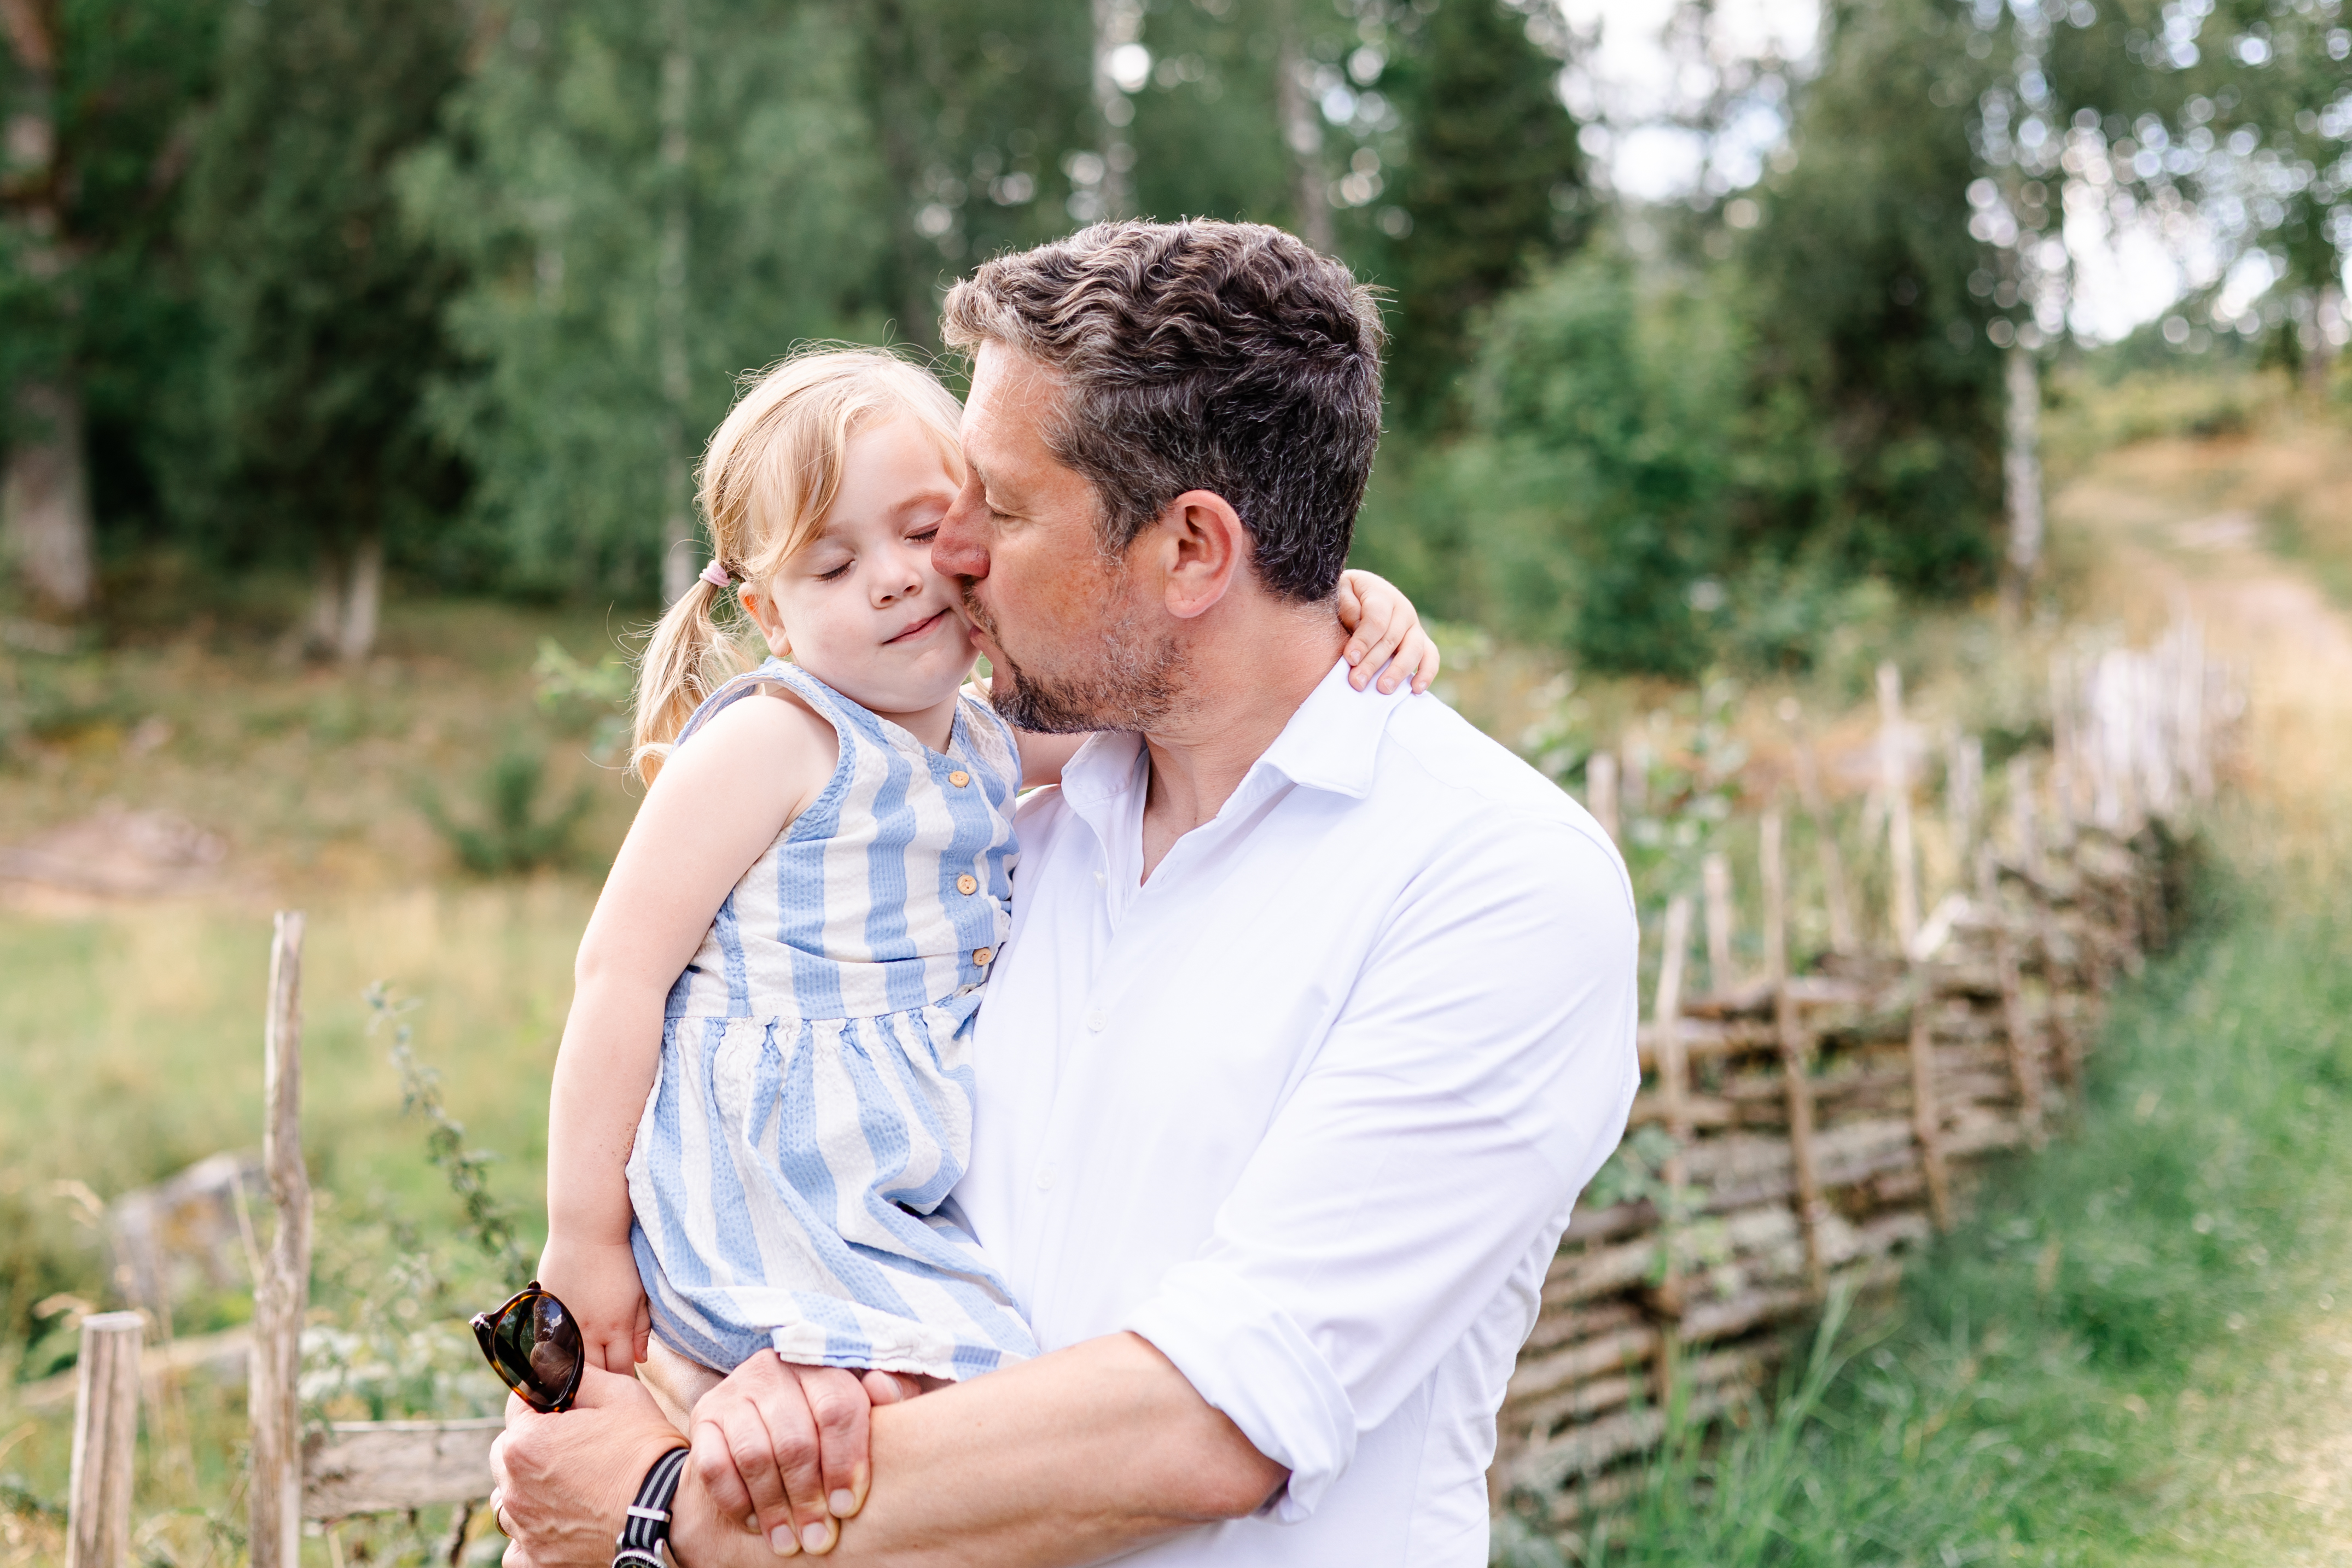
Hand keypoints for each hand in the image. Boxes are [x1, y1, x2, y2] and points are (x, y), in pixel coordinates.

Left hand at [490, 1365, 687, 1566]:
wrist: (670, 1509)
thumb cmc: (646, 1448)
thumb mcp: (619, 1393)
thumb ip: (575, 1375)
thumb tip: (550, 1360)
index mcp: (525, 1443)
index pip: (518, 1406)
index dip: (545, 1401)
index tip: (568, 1410)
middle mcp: (513, 1487)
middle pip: (505, 1453)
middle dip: (531, 1444)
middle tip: (572, 1447)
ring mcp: (524, 1527)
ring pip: (507, 1499)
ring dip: (526, 1489)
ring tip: (566, 1485)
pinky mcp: (538, 1559)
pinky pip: (516, 1547)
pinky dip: (530, 1535)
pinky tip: (558, 1522)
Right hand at [536, 1233, 651, 1374]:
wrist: (586, 1230)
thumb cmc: (619, 1259)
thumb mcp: (639, 1294)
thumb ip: (641, 1329)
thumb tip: (640, 1359)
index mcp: (616, 1328)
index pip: (620, 1372)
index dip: (622, 1383)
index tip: (623, 1388)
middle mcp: (588, 1332)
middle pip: (592, 1375)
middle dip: (597, 1385)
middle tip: (600, 1392)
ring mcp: (563, 1324)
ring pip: (564, 1366)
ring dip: (572, 1374)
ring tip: (575, 1382)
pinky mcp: (544, 1313)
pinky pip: (545, 1345)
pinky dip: (552, 1355)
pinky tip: (555, 1360)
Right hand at [685, 1352, 925, 1557]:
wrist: (760, 1413)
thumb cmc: (827, 1417)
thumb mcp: (863, 1401)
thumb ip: (886, 1395)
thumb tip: (884, 1388)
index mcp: (818, 1364)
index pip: (837, 1409)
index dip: (845, 1463)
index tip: (847, 1507)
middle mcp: (773, 1370)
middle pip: (795, 1441)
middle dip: (809, 1499)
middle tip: (819, 1538)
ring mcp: (734, 1392)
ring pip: (754, 1456)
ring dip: (773, 1508)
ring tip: (789, 1543)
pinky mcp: (703, 1417)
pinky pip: (713, 1466)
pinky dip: (735, 1500)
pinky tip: (756, 1523)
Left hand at [1335, 569, 1439, 694]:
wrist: (1363, 593)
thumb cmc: (1347, 597)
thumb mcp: (1342, 593)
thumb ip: (1348, 607)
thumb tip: (1358, 627)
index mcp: (1382, 596)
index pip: (1376, 620)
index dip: (1363, 640)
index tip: (1349, 658)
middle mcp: (1403, 610)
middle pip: (1392, 639)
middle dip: (1373, 663)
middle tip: (1357, 682)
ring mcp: (1414, 626)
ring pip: (1413, 649)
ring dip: (1398, 671)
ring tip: (1383, 689)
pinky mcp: (1421, 641)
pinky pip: (1430, 656)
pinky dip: (1427, 673)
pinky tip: (1416, 689)